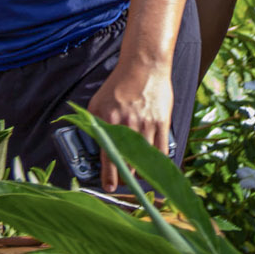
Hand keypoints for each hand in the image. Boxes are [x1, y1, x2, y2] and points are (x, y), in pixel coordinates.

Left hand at [87, 66, 173, 191]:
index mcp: (107, 120)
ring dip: (141, 171)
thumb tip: (93, 145)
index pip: (108, 155)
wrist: (143, 66)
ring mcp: (145, 124)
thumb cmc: (119, 85)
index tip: (109, 187)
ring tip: (138, 175)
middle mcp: (126, 124)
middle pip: (127, 161)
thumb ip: (93, 124)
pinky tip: (154, 168)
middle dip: (125, 175)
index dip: (109, 176)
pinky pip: (161, 151)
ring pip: (144, 160)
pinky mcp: (161, 123)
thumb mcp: (97, 102)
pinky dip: (158, 163)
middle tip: (124, 181)